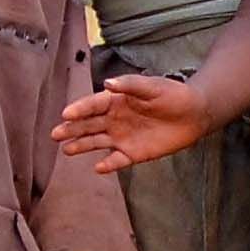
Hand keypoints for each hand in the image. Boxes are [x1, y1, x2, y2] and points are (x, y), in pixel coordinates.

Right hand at [56, 72, 214, 174]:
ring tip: (66, 150)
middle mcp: (114, 119)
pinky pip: (117, 160)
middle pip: (88, 125)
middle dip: (72, 129)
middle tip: (55, 134)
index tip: (66, 114)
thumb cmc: (173, 95)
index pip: (93, 105)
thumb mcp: (153, 86)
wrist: (195, 114)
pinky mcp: (133, 153)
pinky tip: (98, 167)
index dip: (79, 109)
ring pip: (96, 142)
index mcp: (116, 100)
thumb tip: (107, 83)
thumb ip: (131, 85)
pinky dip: (108, 164)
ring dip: (81, 145)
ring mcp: (122, 137)